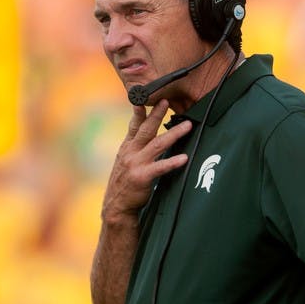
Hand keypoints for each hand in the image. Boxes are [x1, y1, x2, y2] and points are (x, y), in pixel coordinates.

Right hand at [102, 100, 191, 219]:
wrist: (117, 206)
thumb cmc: (124, 184)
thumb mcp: (125, 162)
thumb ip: (135, 148)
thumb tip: (149, 137)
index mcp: (127, 147)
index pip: (133, 125)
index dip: (140, 111)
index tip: (146, 97)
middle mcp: (130, 152)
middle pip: (146, 129)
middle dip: (157, 114)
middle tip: (167, 101)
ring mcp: (136, 164)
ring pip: (157, 144)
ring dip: (174, 134)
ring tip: (188, 126)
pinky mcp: (142, 177)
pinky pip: (161, 167)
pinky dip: (173, 162)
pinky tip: (184, 158)